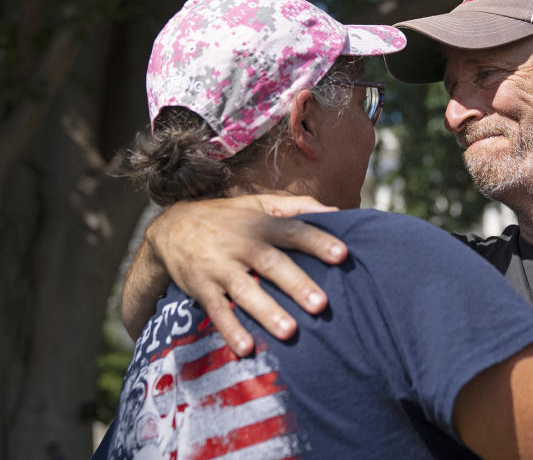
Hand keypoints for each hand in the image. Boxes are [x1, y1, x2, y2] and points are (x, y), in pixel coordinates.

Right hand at [142, 194, 345, 355]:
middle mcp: (240, 244)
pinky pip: (216, 311)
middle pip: (271, 263)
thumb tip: (337, 212)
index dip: (318, 241)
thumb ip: (299, 206)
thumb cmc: (229, 218)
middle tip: (321, 305)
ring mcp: (219, 267)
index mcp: (260, 224)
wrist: (170, 229)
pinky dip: (230, 330)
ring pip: (244, 290)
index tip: (343, 255)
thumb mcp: (260, 204)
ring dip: (266, 311)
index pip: (293, 231)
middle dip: (296, 284)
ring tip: (290, 331)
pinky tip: (247, 349)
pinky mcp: (201, 288)